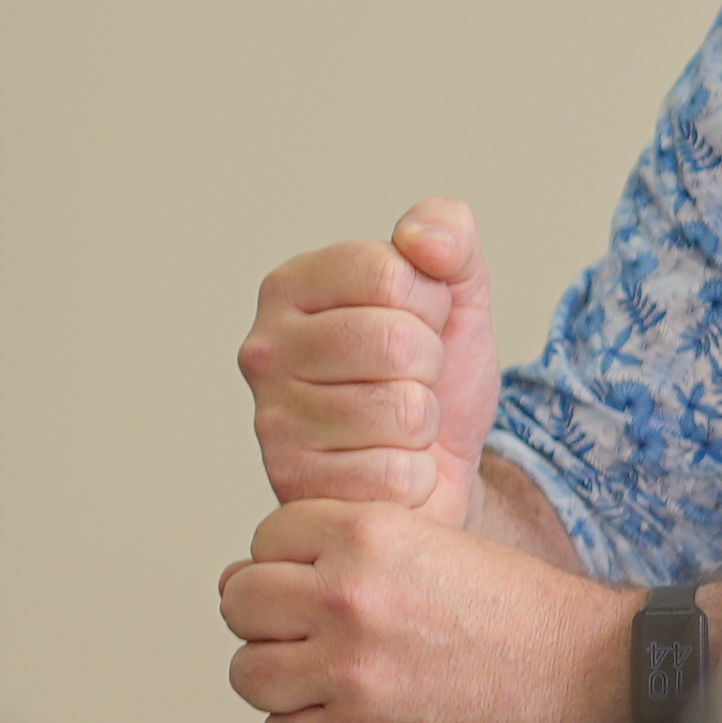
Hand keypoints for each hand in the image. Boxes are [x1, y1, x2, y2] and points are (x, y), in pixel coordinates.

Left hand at [224, 496, 633, 722]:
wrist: (593, 683)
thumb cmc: (527, 621)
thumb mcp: (437, 545)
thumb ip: (358, 554)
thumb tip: (259, 575)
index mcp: (369, 536)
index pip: (266, 539)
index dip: (282, 565)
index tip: (306, 588)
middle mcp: (349, 598)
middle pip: (242, 603)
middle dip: (266, 622)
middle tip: (302, 638)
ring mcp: (351, 672)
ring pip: (250, 673)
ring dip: (279, 682)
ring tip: (321, 684)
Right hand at [240, 201, 500, 523]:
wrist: (434, 470)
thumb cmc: (432, 376)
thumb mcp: (456, 291)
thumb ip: (449, 234)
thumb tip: (425, 242)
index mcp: (291, 286)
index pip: (390, 274)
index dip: (431, 304)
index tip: (419, 323)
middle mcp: (265, 350)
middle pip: (396, 342)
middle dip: (432, 366)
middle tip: (412, 380)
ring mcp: (273, 421)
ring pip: (403, 410)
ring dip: (425, 425)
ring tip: (399, 426)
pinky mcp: (296, 488)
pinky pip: (398, 474)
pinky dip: (414, 478)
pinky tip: (387, 470)